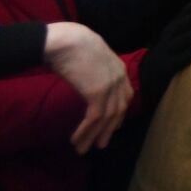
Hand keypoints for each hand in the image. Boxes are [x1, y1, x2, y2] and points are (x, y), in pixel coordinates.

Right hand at [43, 22, 132, 153]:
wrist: (65, 40)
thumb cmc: (72, 44)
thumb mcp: (91, 58)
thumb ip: (95, 70)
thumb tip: (88, 80)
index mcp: (119, 68)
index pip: (125, 96)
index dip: (118, 113)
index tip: (111, 126)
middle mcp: (119, 77)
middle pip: (119, 109)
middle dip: (109, 129)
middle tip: (100, 144)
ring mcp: (110, 85)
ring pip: (106, 118)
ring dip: (93, 136)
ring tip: (83, 149)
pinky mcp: (98, 92)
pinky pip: (94, 118)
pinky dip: (85, 131)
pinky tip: (76, 140)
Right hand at [138, 0, 190, 108]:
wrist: (145, 79)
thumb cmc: (168, 55)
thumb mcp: (175, 38)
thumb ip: (188, 26)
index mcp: (170, 30)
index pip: (185, 12)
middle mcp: (167, 40)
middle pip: (181, 24)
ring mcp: (165, 54)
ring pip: (179, 41)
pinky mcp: (166, 69)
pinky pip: (177, 61)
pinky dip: (186, 54)